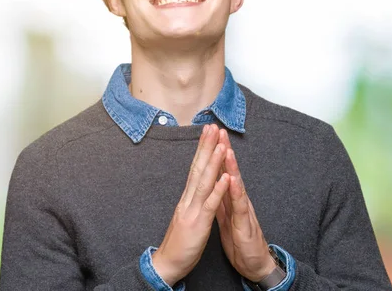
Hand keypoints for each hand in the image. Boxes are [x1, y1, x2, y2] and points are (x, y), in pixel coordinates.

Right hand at [152, 124, 230, 285]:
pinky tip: (225, 177)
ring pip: (204, 182)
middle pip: (198, 168)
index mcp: (187, 197)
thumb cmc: (180, 241)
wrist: (166, 264)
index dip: (202, 149)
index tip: (208, 132)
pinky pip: (210, 205)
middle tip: (212, 126)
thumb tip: (198, 184)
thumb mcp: (187, 215)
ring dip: (213, 163)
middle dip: (206, 146)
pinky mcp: (198, 223)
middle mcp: (188, 199)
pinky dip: (217, 190)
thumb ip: (193, 199)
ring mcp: (192, 210)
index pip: (195, 167)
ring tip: (221, 145)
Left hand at [216, 129, 276, 281]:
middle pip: (230, 171)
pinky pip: (240, 206)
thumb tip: (215, 185)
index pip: (221, 172)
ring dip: (232, 166)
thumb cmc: (241, 240)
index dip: (215, 155)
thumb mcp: (227, 217)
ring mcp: (243, 211)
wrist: (254, 264)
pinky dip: (236, 192)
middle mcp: (238, 200)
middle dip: (224, 151)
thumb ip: (221, 200)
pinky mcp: (245, 224)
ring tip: (226, 149)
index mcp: (229, 199)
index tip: (209, 136)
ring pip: (237, 184)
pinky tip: (233, 179)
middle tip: (219, 131)